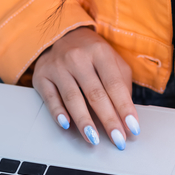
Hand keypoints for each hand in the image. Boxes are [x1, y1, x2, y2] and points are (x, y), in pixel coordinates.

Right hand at [32, 27, 139, 148]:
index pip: (115, 85)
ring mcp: (58, 67)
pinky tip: (66, 125)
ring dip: (84, 122)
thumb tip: (126, 116)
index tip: (133, 128)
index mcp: (100, 52)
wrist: (61, 35)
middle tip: (118, 139)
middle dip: (108, 120)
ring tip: (94, 139)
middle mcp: (78, 58)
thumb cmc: (92, 54)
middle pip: (95, 94)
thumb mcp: (112, 60)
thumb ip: (121, 84)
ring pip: (72, 98)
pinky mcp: (42, 76)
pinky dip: (58, 113)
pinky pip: (50, 98)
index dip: (125, 108)